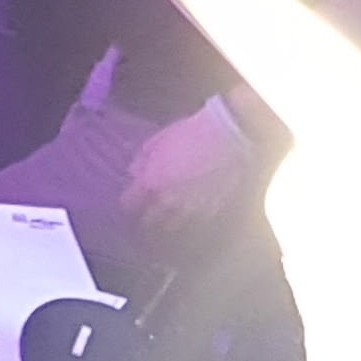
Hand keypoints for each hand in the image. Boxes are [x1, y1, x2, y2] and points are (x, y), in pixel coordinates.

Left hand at [123, 95, 261, 250]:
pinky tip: (188, 212)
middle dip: (145, 215)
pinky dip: (188, 220)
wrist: (232, 135)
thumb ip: (143, 160)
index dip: (129, 202)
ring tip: (167, 214)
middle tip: (146, 210)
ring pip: (172, 227)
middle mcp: (170, 202)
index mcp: (152, 183)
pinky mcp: (213, 212)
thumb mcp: (160, 140)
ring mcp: (192, 209)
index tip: (131, 199)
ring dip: (166, 222)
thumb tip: (134, 174)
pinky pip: (193, 223)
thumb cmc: (194, 133)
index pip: (129, 205)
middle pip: (149, 221)